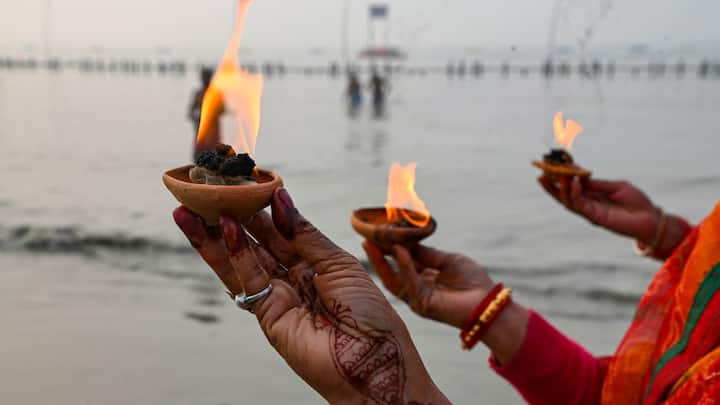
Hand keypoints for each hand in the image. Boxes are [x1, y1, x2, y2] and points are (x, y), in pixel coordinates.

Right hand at [173, 189, 448, 404]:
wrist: (375, 361)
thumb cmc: (369, 312)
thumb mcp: (338, 263)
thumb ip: (304, 234)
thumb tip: (278, 199)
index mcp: (314, 264)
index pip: (281, 230)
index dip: (262, 208)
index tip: (244, 182)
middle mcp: (292, 279)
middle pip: (255, 243)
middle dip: (230, 218)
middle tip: (205, 190)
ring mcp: (277, 297)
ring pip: (240, 260)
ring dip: (214, 236)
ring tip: (190, 208)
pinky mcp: (267, 315)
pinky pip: (247, 279)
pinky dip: (233, 254)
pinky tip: (222, 229)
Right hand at [363, 242, 528, 363]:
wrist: (488, 303)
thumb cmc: (473, 282)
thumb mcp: (447, 260)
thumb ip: (426, 254)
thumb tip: (405, 242)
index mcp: (423, 279)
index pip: (401, 262)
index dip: (389, 248)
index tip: (378, 233)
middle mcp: (416, 290)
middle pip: (391, 271)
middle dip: (378, 255)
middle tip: (366, 237)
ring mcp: (416, 298)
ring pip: (393, 279)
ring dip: (382, 260)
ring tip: (373, 242)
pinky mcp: (422, 304)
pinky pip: (408, 282)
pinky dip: (403, 265)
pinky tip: (398, 250)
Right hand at [538, 177, 659, 243]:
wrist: (650, 219)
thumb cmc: (636, 202)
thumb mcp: (616, 187)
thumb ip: (597, 184)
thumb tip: (580, 176)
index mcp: (593, 195)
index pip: (572, 184)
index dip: (563, 175)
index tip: (554, 164)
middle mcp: (588, 204)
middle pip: (564, 195)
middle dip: (551, 185)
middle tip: (541, 173)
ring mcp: (590, 212)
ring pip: (567, 201)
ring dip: (559, 189)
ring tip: (553, 176)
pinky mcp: (595, 218)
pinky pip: (580, 206)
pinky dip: (575, 195)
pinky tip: (573, 184)